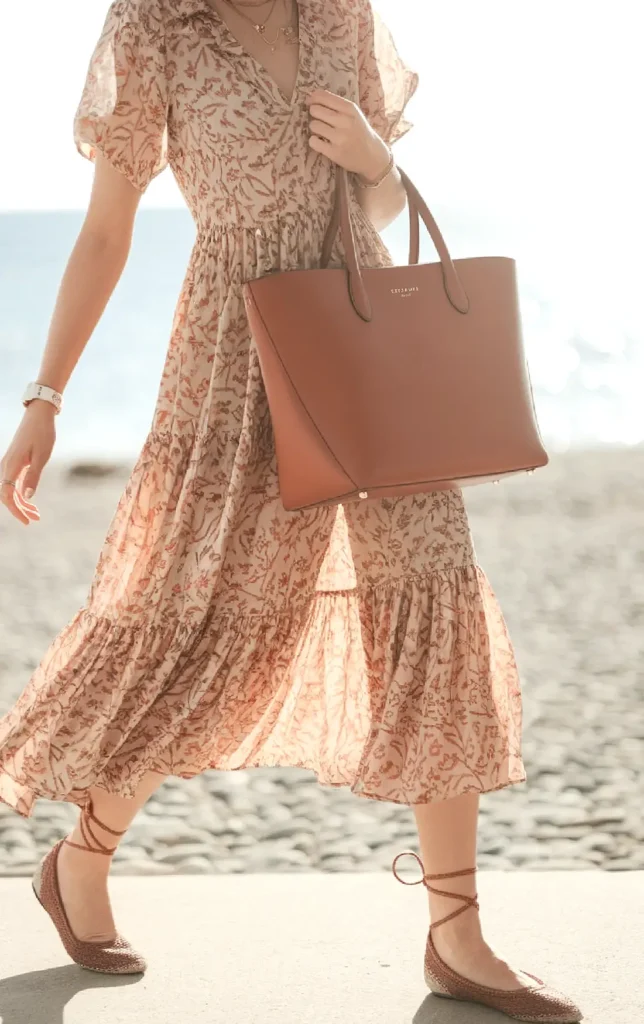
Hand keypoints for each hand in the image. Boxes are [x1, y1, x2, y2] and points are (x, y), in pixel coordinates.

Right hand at [0, 402, 55, 524]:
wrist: (40, 415)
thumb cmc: (42, 433)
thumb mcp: (42, 456)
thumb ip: (34, 477)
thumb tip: (28, 497)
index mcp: (11, 466)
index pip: (7, 495)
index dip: (15, 510)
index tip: (27, 520)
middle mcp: (7, 466)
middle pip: (8, 495)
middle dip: (19, 509)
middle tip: (34, 520)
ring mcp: (11, 464)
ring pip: (11, 490)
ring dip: (22, 503)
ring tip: (36, 514)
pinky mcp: (17, 462)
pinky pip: (15, 482)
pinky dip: (23, 493)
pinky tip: (31, 501)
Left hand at [306, 89, 390, 180]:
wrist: (372, 156)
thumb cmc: (359, 132)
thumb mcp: (353, 113)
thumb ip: (336, 104)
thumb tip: (311, 96)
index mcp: (350, 108)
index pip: (323, 96)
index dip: (313, 98)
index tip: (310, 102)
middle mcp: (345, 121)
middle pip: (315, 110)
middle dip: (314, 113)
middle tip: (320, 119)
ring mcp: (339, 138)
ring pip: (313, 125)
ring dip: (315, 128)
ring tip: (323, 132)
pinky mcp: (334, 152)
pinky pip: (313, 141)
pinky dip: (314, 141)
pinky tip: (322, 142)